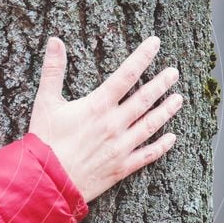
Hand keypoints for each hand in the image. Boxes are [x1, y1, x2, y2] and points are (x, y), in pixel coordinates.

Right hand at [28, 36, 181, 202]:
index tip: (155, 43)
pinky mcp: (121, 167)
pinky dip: (161, 147)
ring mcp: (121, 147)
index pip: (126, 75)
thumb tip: (54, 41)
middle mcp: (114, 124)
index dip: (142, 56)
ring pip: (151, 125)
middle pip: (145, 99)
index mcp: (97, 106)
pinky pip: (147, 155)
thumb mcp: (45, 102)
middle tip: (174, 72)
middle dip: (161, 83)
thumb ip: (52, 70)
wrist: (47, 181)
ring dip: (166, 111)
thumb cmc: (44, 141)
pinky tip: (172, 138)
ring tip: (178, 99)